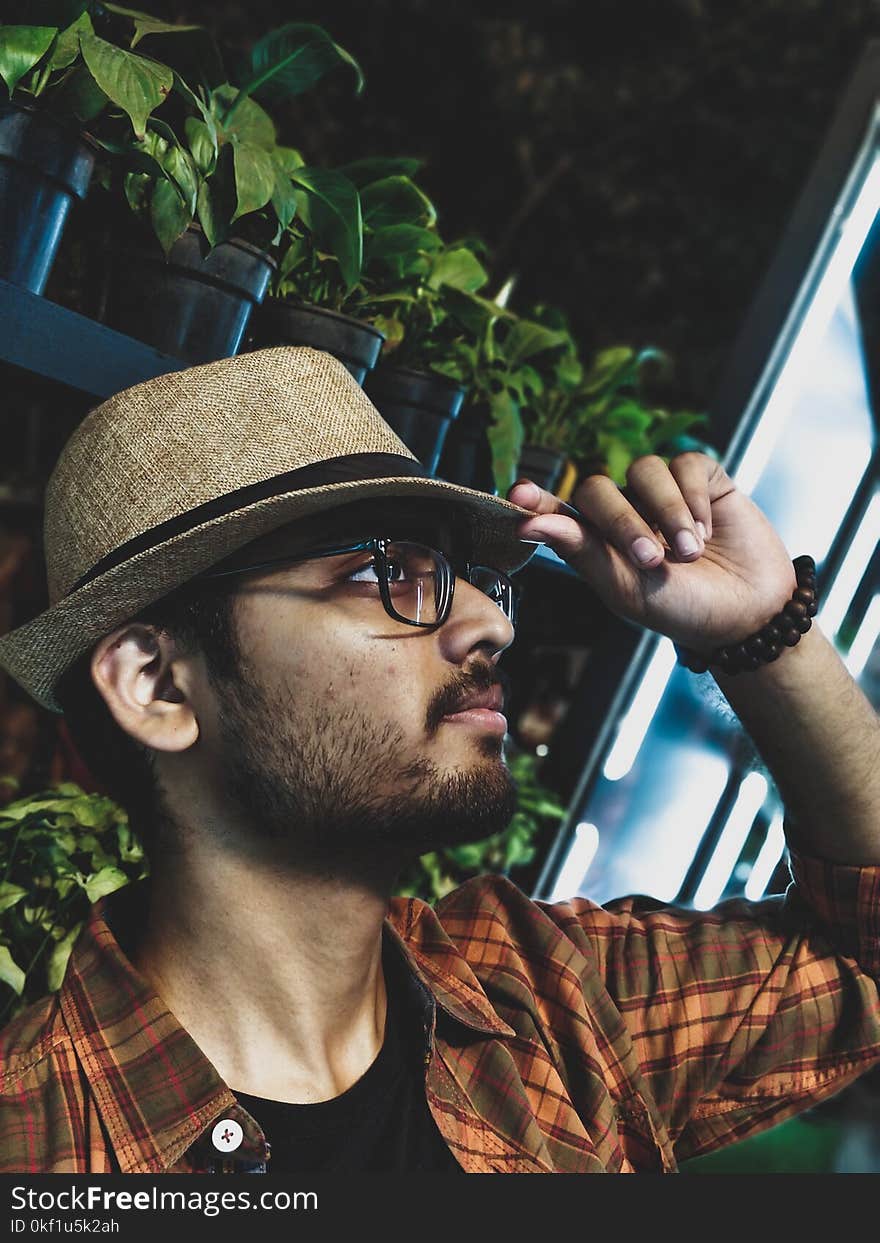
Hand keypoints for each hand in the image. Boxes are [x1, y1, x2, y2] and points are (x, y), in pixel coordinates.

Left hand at [509, 452, 797, 655]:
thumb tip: (531, 521)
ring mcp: (662, 492)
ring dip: (666, 512)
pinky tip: (708, 530)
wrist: (747, 614)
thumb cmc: (681, 609)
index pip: (558, 511)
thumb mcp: (625, 588)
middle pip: (599, 488)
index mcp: (596, 541)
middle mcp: (624, 510)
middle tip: (651, 560)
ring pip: (644, 470)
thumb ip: (580, 551)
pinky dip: (694, 497)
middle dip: (622, 522)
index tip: (518, 494)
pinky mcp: (703, 479)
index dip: (536, 500)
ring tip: (689, 553)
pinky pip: (685, 465)